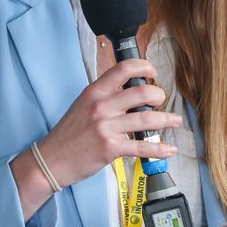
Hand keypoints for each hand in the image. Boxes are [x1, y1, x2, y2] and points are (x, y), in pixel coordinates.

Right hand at [10, 59, 180, 220]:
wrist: (51, 159)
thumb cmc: (68, 134)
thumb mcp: (83, 105)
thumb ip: (105, 96)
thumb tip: (130, 91)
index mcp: (94, 92)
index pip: (123, 69)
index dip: (144, 67)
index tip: (152, 74)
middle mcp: (101, 106)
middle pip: (141, 93)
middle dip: (159, 96)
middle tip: (161, 101)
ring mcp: (106, 128)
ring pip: (146, 119)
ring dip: (166, 120)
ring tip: (175, 120)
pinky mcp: (111, 148)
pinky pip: (142, 147)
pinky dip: (159, 149)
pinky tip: (168, 149)